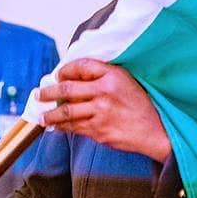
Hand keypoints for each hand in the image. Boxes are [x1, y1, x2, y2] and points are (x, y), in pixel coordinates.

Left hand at [38, 59, 171, 160]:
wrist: (157, 131)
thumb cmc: (141, 105)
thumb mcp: (126, 81)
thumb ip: (103, 76)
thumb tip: (73, 78)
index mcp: (112, 75)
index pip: (80, 66)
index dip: (65, 70)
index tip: (58, 75)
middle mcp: (104, 92)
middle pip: (67, 89)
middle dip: (48, 92)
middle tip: (39, 94)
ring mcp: (101, 112)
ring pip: (66, 112)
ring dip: (50, 114)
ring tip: (42, 116)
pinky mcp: (99, 131)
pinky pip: (74, 128)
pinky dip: (62, 127)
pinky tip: (56, 126)